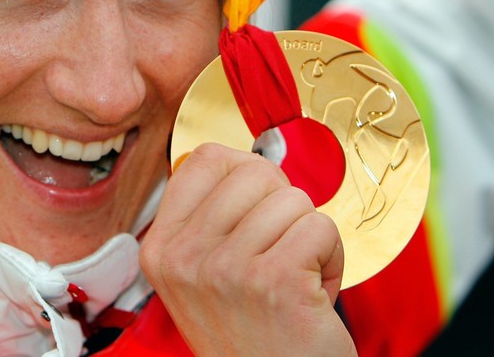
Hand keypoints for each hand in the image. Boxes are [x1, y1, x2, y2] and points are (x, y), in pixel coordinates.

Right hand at [140, 143, 355, 355]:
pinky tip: (313, 290)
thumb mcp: (200, 275)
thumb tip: (247, 163)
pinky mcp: (274, 282)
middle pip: (254, 172)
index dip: (244, 171)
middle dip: (284, 204)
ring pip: (294, 199)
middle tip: (281, 248)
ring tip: (295, 275)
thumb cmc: (250, 334)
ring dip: (309, 235)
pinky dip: (332, 256)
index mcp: (161, 247)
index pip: (203, 158)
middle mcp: (184, 257)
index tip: (256, 205)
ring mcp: (226, 269)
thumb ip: (209, 220)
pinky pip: (321, 227)